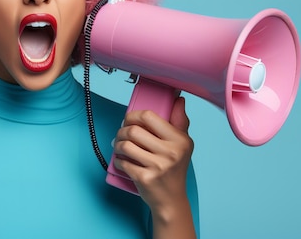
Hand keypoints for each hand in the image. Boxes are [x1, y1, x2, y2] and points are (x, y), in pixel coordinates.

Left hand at [112, 97, 194, 235]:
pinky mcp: (145, 178)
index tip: (129, 120)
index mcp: (179, 140)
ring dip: (117, 145)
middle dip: (121, 131)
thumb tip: (179, 99)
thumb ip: (180, 121)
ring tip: (119, 146)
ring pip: (125, 145)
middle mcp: (171, 152)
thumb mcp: (183, 145)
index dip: (133, 115)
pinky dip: (118, 160)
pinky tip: (121, 160)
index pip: (148, 116)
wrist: (171, 200)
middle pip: (133, 131)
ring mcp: (158, 166)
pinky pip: (122, 162)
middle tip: (120, 135)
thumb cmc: (175, 169)